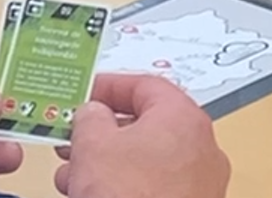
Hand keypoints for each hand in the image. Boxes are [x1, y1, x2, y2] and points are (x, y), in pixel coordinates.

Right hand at [55, 74, 229, 197]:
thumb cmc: (130, 195)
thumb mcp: (94, 145)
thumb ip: (90, 117)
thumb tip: (93, 112)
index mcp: (182, 117)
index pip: (145, 85)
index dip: (109, 86)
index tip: (83, 94)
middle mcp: (200, 145)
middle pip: (146, 124)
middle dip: (102, 132)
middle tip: (72, 136)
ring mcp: (199, 180)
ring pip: (147, 159)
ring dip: (106, 162)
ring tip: (71, 173)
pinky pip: (154, 185)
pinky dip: (124, 184)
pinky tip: (92, 195)